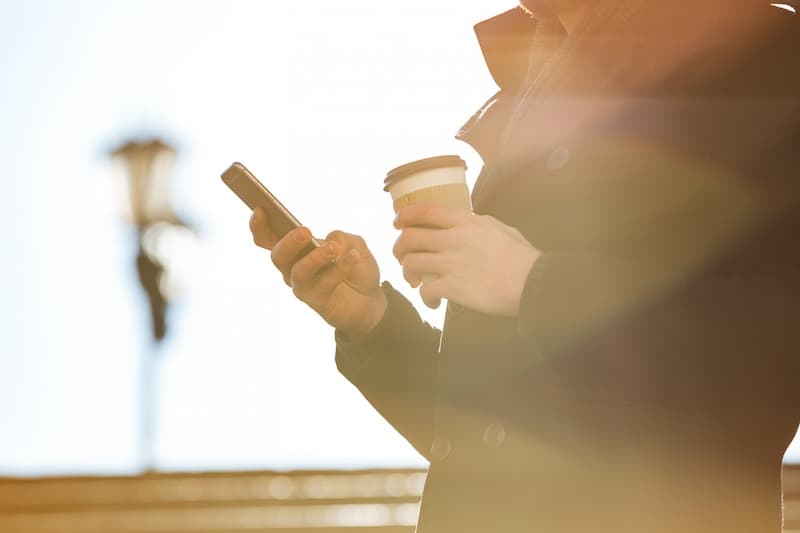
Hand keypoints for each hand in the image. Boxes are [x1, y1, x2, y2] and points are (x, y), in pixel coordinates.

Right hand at [250, 207, 386, 337]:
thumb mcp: (354, 244)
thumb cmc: (355, 268)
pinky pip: (324, 283)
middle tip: (305, 231)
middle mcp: (292, 268)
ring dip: (316, 257)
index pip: (267, 238)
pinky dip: (340, 268)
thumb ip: (342, 237)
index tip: (260, 210)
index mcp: (295, 249)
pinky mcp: (317, 301)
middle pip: (278, 256)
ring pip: (299, 271)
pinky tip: (354, 257)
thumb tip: (331, 241)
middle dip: (289, 242)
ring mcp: (303, 286)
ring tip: (333, 248)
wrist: (370, 299)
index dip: (259, 226)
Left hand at [393, 203, 540, 315]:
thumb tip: (470, 222)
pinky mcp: (454, 287)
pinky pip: (425, 291)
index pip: (427, 211)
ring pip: (411, 263)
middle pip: (410, 237)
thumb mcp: (501, 229)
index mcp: (467, 223)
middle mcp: (455, 239)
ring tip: (414, 282)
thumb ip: (479, 225)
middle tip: (401, 257)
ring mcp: (453, 263)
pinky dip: (424, 298)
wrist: (534, 282)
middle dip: (399, 248)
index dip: (406, 215)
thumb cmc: (523, 258)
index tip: (397, 222)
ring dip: (407, 274)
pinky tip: (432, 303)